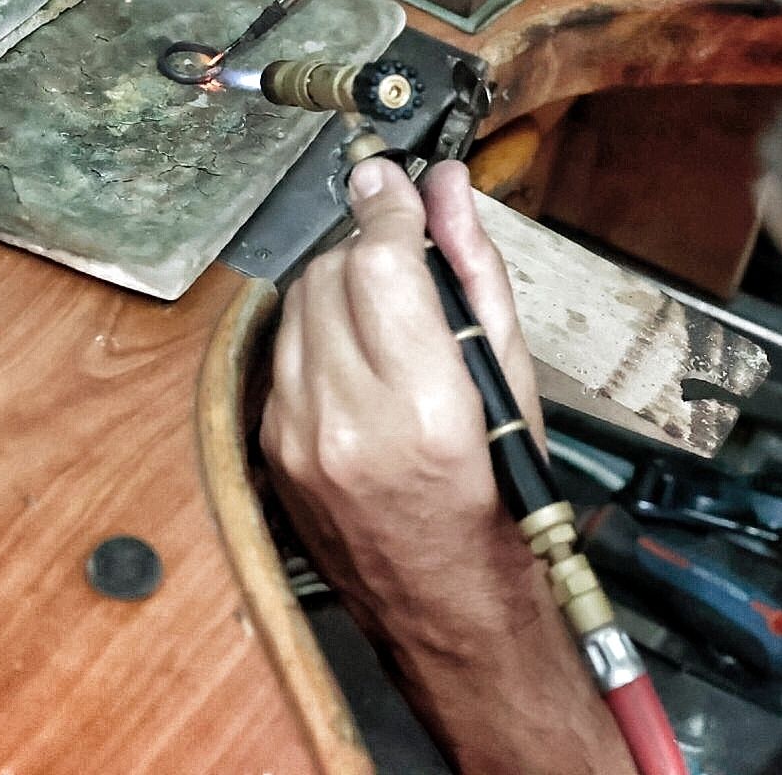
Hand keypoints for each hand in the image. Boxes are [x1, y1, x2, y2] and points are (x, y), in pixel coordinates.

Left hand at [261, 159, 635, 774]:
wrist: (446, 600)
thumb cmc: (497, 501)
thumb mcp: (511, 382)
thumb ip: (475, 274)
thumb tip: (449, 192)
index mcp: (424, 407)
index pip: (378, 261)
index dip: (387, 206)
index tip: (394, 181)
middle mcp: (347, 422)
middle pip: (330, 272)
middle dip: (369, 250)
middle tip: (408, 261)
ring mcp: (297, 438)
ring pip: (297, 306)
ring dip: (340, 289)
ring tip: (389, 318)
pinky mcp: (270, 447)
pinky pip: (282, 352)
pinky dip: (317, 335)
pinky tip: (358, 359)